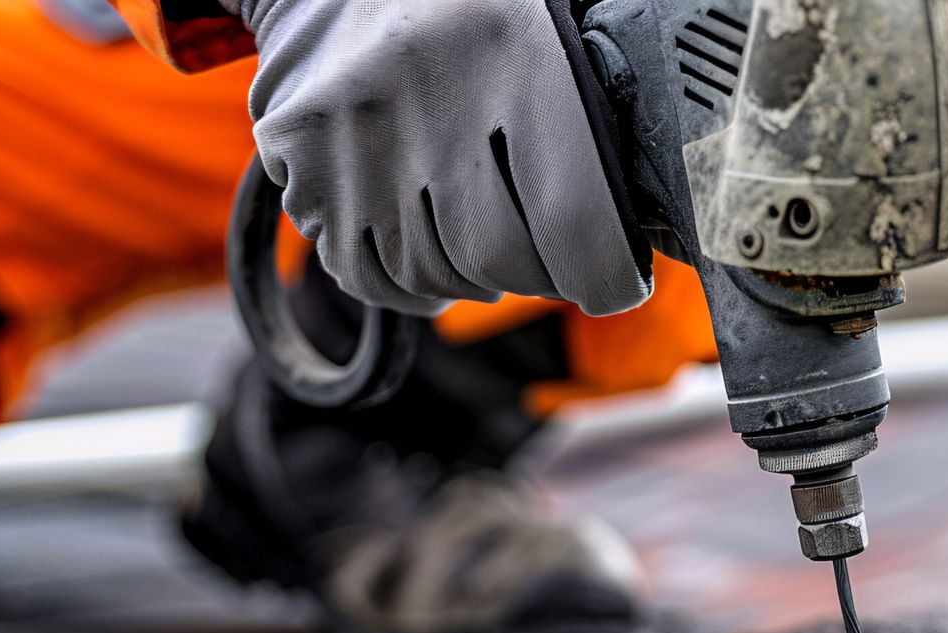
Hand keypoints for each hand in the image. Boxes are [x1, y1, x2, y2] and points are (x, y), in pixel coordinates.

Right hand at [236, 0, 651, 315]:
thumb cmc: (461, 9)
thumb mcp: (542, 30)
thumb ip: (589, 115)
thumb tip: (645, 219)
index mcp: (516, 52)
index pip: (575, 217)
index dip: (603, 276)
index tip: (614, 285)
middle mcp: (431, 96)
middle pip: (502, 257)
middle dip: (537, 276)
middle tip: (548, 260)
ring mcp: (358, 137)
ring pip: (434, 275)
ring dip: (472, 281)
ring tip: (486, 248)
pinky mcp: (302, 165)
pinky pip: (365, 274)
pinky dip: (409, 289)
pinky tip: (433, 272)